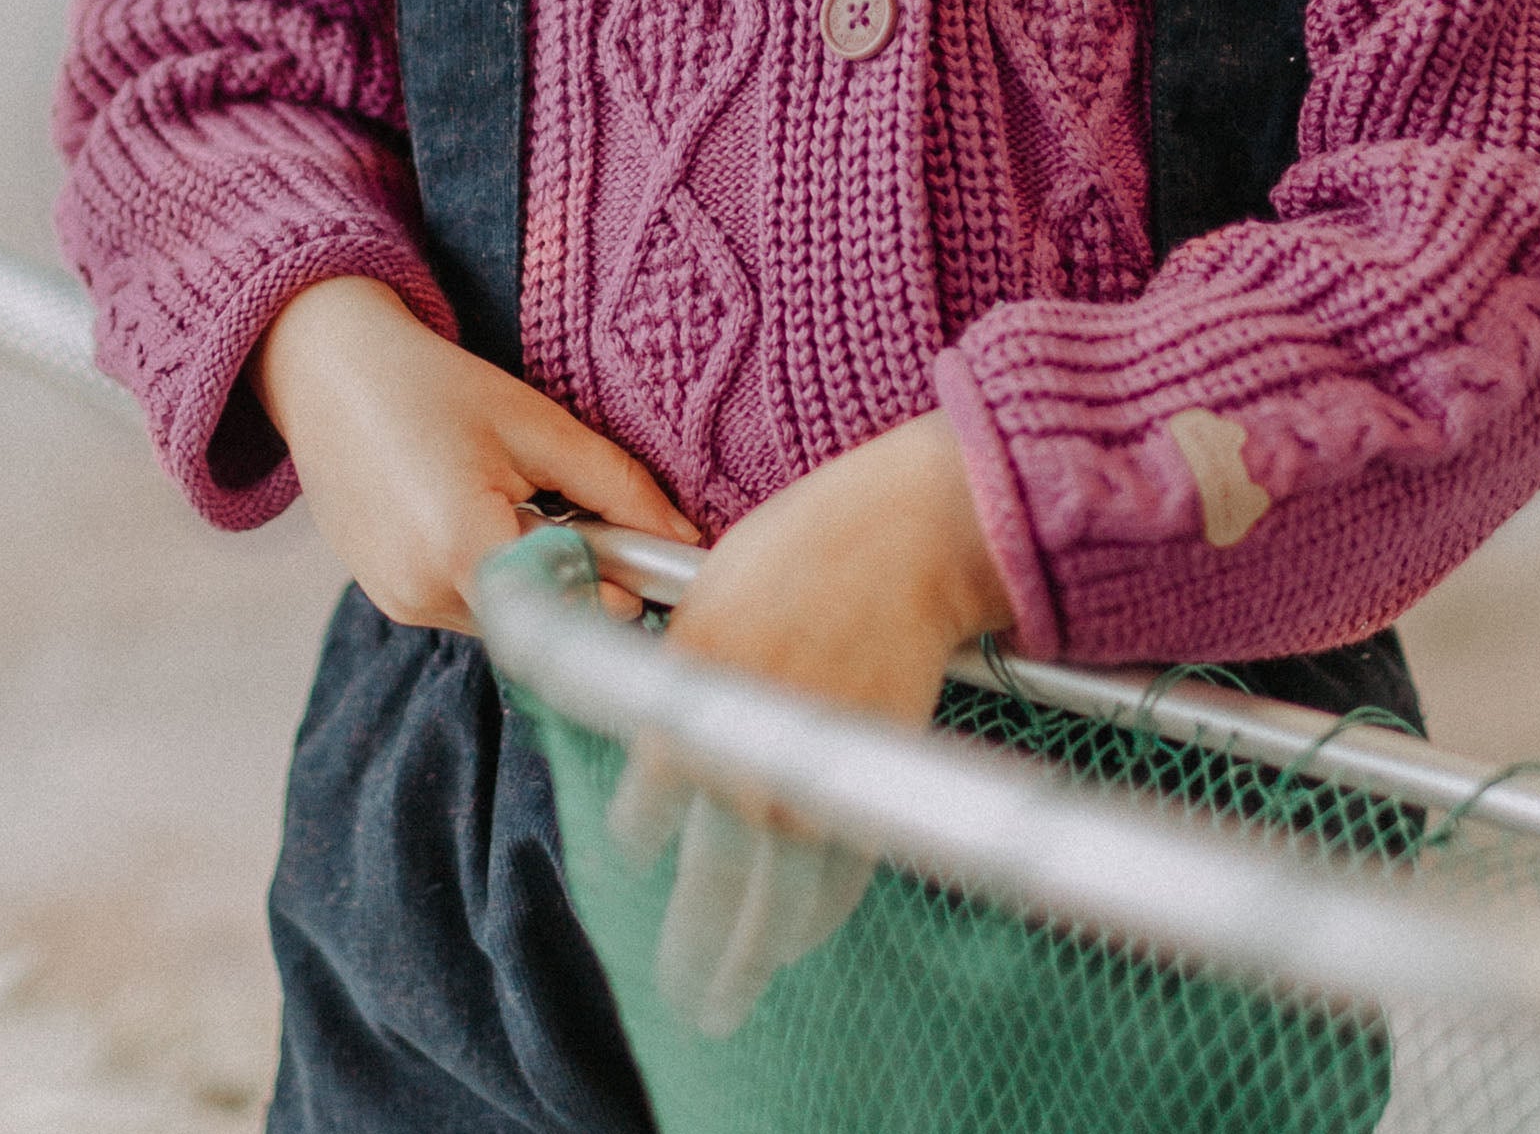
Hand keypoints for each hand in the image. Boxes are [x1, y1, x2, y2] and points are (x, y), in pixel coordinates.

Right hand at [250, 276, 698, 631]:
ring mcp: (398, 602)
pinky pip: (464, 605)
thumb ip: (618, 487)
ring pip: (506, 616)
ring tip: (512, 495)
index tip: (640, 552)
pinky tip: (473, 506)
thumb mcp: (536, 424)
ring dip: (529, 573)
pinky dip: (488, 570)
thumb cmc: (430, 385)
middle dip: (574, 574)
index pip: (572, 606)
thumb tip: (684, 539)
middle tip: (570, 504)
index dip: (617, 583)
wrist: (326, 370)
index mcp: (462, 547)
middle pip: (540, 617)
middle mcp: (422, 593)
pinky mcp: (386, 598)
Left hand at [610, 412, 1014, 1034]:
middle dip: (693, 953)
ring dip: (755, 955)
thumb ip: (681, 680)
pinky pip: (839, 876)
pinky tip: (800, 935)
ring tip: (735, 994)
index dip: (639, 834)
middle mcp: (741, 759)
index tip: (641, 845)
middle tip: (685, 998)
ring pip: (777, 904)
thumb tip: (661, 738)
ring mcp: (809, 782)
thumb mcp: (704, 601)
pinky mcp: (868, 785)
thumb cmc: (796, 550)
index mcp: (684, 701)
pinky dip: (820, 912)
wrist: (901, 541)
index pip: (642, 815)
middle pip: (708, 889)